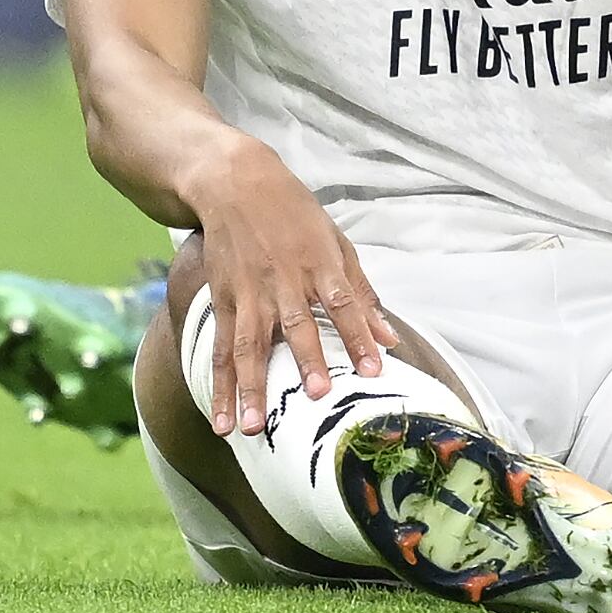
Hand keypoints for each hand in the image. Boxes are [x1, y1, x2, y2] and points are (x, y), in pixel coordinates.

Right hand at [182, 137, 400, 436]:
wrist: (234, 184)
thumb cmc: (294, 214)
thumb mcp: (335, 241)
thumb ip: (362, 292)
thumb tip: (390, 337)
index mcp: (318, 262)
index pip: (343, 301)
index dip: (359, 334)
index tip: (374, 368)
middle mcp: (283, 280)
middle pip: (296, 323)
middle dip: (308, 359)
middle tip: (317, 394)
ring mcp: (249, 293)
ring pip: (250, 345)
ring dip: (251, 387)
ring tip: (255, 428)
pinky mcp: (224, 301)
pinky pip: (221, 349)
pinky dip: (220, 385)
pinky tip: (222, 418)